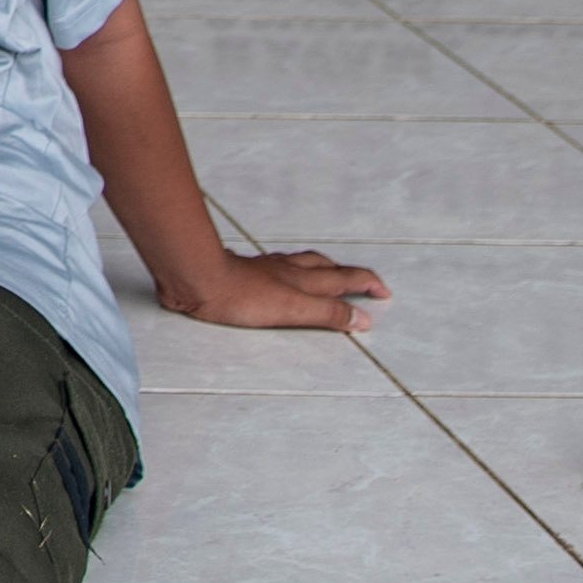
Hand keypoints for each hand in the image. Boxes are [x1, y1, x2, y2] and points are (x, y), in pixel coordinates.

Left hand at [157, 244, 386, 329]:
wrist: (197, 277)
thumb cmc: (242, 297)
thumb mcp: (292, 310)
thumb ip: (327, 314)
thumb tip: (363, 319)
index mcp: (304, 280)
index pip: (344, 279)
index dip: (367, 284)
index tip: (384, 292)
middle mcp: (288, 270)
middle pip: (327, 267)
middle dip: (350, 274)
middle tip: (364, 280)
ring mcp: (265, 268)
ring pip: (302, 263)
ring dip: (321, 267)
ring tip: (328, 271)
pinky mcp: (243, 272)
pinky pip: (276, 266)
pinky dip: (289, 268)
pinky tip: (280, 272)